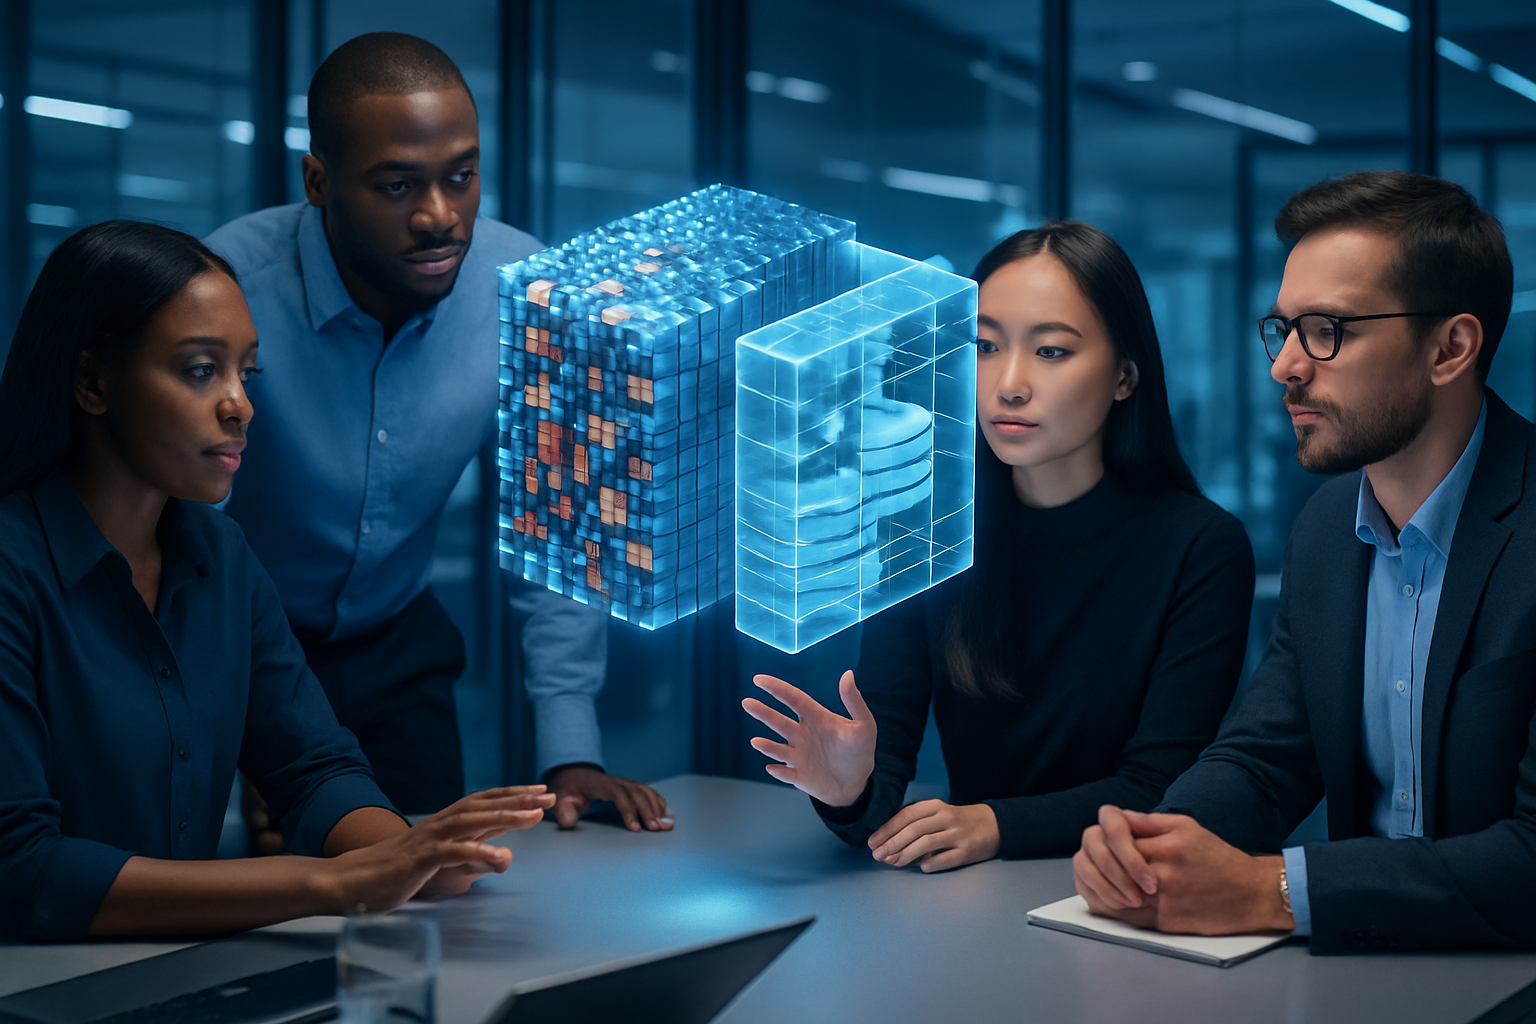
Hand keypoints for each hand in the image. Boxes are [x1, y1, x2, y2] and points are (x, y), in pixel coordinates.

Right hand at [326, 785, 554, 910]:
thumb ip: (472, 855)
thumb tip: (501, 855)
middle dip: (517, 800)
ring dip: (503, 817)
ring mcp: (429, 840)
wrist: (352, 880)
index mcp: (444, 822)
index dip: (513, 795)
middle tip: (547, 797)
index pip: (484, 801)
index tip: (541, 791)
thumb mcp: (442, 861)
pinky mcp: (418, 860)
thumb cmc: (398, 871)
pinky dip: (475, 850)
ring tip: (532, 817)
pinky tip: (499, 855)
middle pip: (483, 805)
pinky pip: (451, 852)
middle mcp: (439, 824)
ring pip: (471, 822)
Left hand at [545, 764, 672, 831]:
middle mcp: (618, 782)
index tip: (635, 828)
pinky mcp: (631, 788)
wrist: (574, 775)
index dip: (629, 810)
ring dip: (657, 808)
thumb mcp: (561, 799)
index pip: (619, 794)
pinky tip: (666, 815)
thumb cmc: (569, 790)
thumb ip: (563, 811)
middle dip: (649, 811)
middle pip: (638, 793)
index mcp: (602, 784)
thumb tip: (568, 823)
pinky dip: (659, 803)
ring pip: (646, 792)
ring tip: (665, 825)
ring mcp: (627, 784)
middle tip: (656, 829)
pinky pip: (649, 793)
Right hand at [742, 670, 875, 807]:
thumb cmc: (859, 751)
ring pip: (778, 748)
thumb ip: (854, 701)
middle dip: (763, 713)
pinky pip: (786, 774)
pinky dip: (779, 772)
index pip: (793, 699)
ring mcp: (799, 756)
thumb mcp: (864, 725)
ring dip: (767, 746)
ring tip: (756, 742)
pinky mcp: (799, 776)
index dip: (776, 688)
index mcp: (815, 718)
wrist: (857, 784)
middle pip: (779, 721)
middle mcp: (802, 735)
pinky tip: (772, 768)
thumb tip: (847, 674)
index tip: (758, 680)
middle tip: (746, 703)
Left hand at [868, 800, 998, 871]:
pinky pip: (947, 858)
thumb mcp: (936, 814)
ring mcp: (957, 834)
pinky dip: (932, 863)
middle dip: (892, 843)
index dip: (887, 828)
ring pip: (927, 842)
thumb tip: (888, 843)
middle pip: (914, 829)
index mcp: (935, 806)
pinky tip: (921, 867)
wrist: (992, 825)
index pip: (906, 815)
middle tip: (878, 855)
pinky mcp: (967, 851)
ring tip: (894, 862)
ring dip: (907, 853)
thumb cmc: (956, 821)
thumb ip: (915, 825)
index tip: (872, 841)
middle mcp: (945, 818)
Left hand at [1073, 805, 1293, 934]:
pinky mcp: (1163, 923)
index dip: (1105, 837)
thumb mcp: (1186, 826)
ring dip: (1098, 885)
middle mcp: (1160, 873)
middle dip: (1097, 862)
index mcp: (1164, 844)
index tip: (1109, 840)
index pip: (1112, 834)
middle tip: (1097, 861)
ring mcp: (1160, 901)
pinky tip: (1109, 899)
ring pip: (1108, 892)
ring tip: (1099, 879)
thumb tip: (1114, 818)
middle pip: (1106, 864)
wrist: (1250, 894)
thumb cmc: (1218, 857)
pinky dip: (1109, 907)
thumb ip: (1147, 821)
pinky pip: (1123, 916)